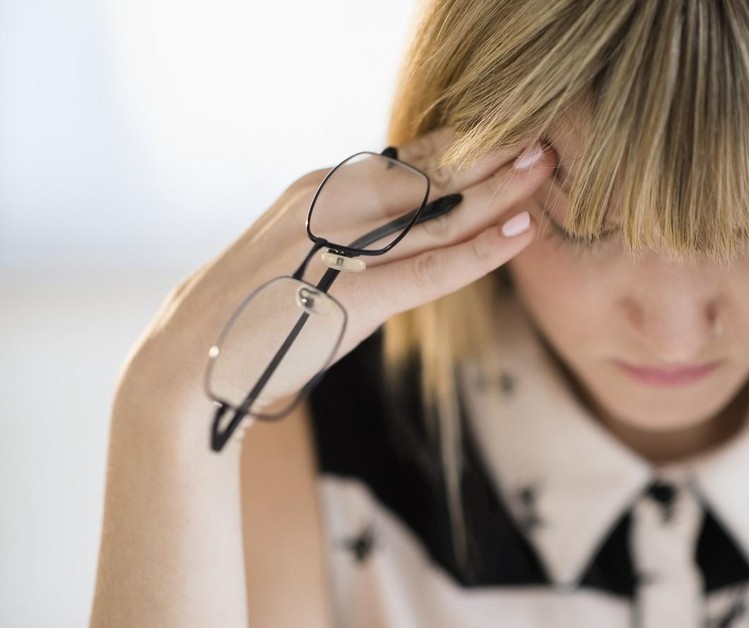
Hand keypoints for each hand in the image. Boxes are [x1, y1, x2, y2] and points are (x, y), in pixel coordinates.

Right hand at [125, 128, 556, 408]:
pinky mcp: (346, 298)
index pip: (406, 159)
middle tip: (542, 140)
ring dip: (497, 192)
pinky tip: (518, 235)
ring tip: (545, 172)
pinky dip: (478, 251)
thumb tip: (409, 216)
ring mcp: (336, 249)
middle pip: (428, 175)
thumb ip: (352, 229)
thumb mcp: (303, 249)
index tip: (508, 135)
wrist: (192, 360)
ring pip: (436, 214)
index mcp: (320, 189)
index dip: (463, 146)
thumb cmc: (257, 306)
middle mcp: (330, 205)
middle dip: (490, 156)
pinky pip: (427, 270)